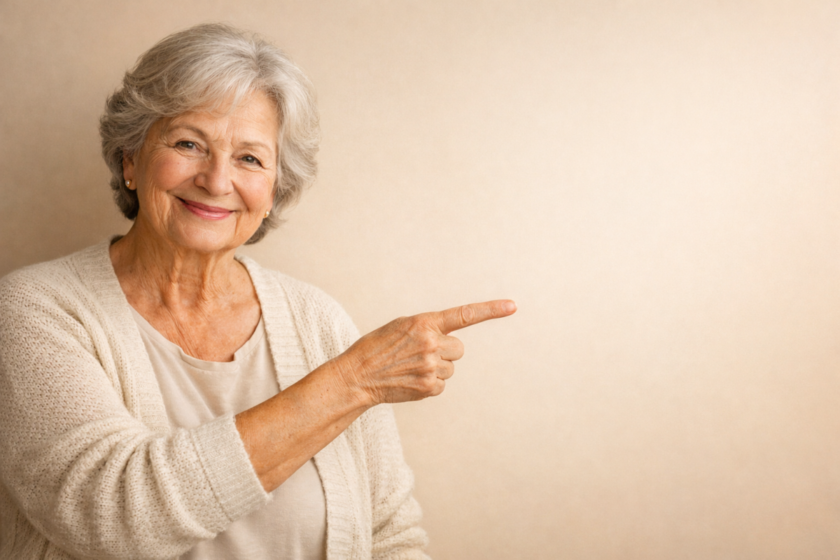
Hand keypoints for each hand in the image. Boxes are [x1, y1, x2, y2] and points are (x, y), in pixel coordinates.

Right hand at [335, 300, 516, 405]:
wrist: (358, 376)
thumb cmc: (378, 348)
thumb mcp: (401, 327)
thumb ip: (428, 328)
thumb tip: (450, 341)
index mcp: (424, 323)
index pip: (464, 315)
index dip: (490, 310)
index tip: (512, 306)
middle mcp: (431, 343)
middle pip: (459, 348)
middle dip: (445, 351)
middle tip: (420, 354)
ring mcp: (432, 367)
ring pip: (451, 367)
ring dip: (436, 367)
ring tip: (410, 367)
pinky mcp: (430, 387)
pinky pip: (443, 383)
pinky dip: (430, 383)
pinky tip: (410, 380)